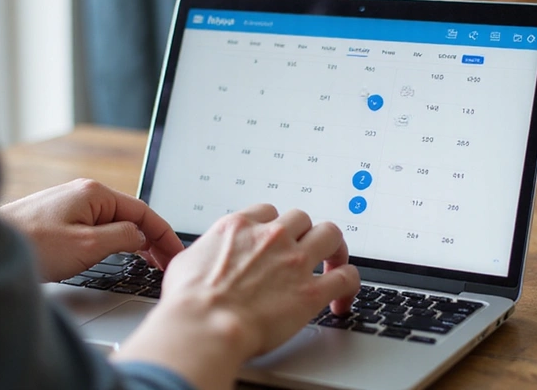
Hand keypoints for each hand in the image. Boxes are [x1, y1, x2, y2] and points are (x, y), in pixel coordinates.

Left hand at [0, 179, 182, 281]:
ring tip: (147, 261)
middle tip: (165, 263)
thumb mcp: (87, 245)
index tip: (176, 253)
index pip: (143, 212)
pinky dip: (113, 240)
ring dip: (133, 240)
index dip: (164, 234)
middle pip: (130, 215)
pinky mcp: (57, 218)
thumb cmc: (29, 245)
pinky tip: (116, 253)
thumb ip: (122, 238)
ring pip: (113, 222)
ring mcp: (69, 204)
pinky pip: (96, 226)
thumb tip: (140, 236)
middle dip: (152, 238)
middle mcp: (83, 193)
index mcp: (95, 194)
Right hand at [113, 204, 359, 389]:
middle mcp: (271, 237)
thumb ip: (205, 252)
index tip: (276, 239)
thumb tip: (202, 258)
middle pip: (303, 218)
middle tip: (305, 250)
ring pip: (331, 235)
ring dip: (334, 248)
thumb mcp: (187, 261)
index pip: (269, 212)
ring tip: (333, 263)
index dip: (274, 226)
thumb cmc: (190, 300)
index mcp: (240, 227)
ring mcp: (295, 261)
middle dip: (305, 233)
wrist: (205, 324)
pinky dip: (349, 283)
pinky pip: (346, 276)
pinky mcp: (311, 292)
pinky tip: (343, 294)